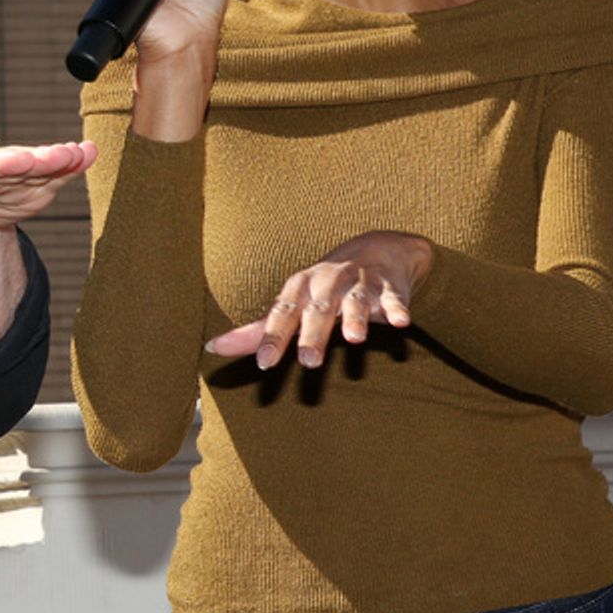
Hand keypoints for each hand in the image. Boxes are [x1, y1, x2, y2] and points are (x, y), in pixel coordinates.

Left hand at [206, 231, 433, 371]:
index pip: (282, 315)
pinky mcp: (389, 288)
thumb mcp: (289, 304)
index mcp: (299, 289)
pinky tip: (402, 322)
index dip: (272, 338)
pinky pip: (393, 298)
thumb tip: (211, 349)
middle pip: (318, 310)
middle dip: (313, 334)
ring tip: (355, 340)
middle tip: (309, 362)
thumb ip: (255, 330)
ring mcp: (358, 284)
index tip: (263, 363)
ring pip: (355, 301)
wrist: (376, 249)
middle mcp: (326, 284)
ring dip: (355, 319)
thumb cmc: (322, 287)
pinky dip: (397, 308)